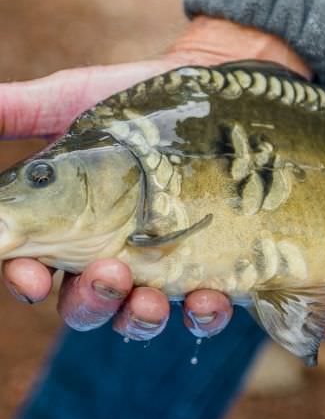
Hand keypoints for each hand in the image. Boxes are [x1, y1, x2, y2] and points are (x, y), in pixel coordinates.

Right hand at [0, 16, 309, 340]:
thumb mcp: (74, 101)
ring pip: (139, 316)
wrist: (205, 98)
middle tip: (108, 272)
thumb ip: (22, 112)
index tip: (31, 276)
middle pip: (88, 304)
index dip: (27, 280)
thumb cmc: (136, 103)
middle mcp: (113, 254)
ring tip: (149, 299)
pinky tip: (204, 300)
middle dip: (90, 301)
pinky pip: (202, 310)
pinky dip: (201, 316)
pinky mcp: (207, 268)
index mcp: (73, 227)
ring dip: (139, 319)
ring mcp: (162, 266)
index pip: (38, 269)